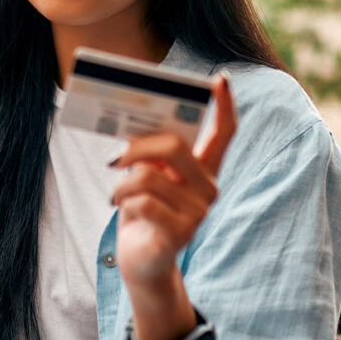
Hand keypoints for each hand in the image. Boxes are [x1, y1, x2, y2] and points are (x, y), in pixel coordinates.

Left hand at [110, 75, 235, 285]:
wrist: (142, 260)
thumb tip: (132, 134)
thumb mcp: (147, 176)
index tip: (221, 79)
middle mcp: (208, 188)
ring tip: (117, 193)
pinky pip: (141, 202)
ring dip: (121, 183)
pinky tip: (122, 209)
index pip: (224, 133)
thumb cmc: (143, 211)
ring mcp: (198, 212)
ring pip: (148, 176)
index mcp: (202, 170)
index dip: (225, 105)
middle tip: (115, 157)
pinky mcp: (181, 233)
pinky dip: (122, 201)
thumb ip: (150, 154)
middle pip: (175, 146)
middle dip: (138, 147)